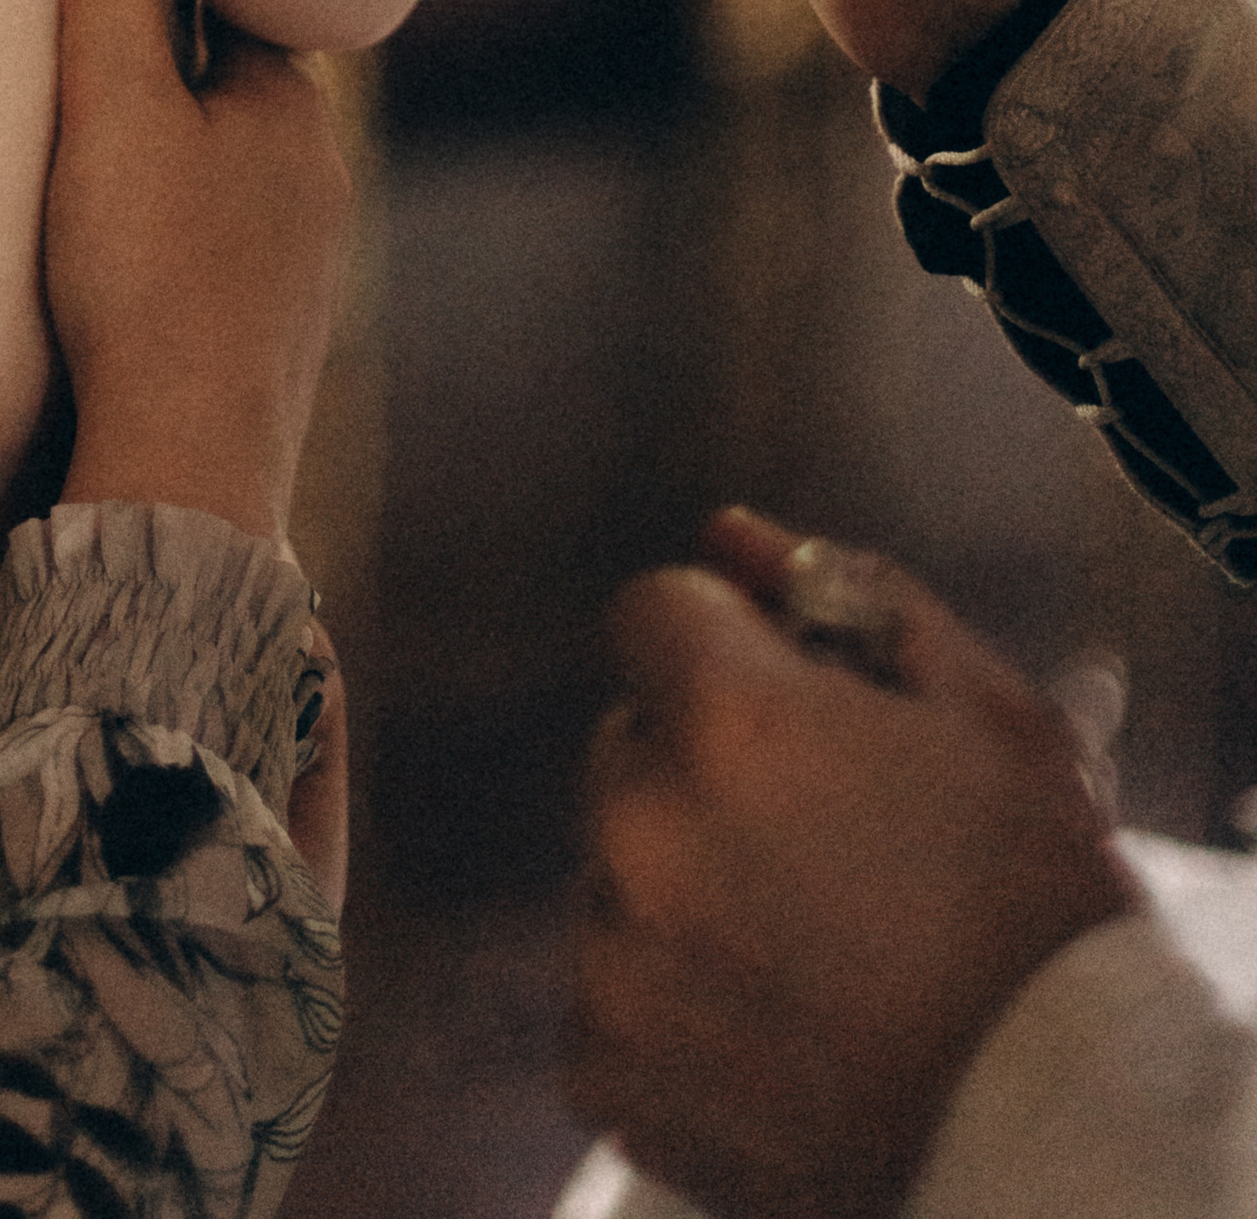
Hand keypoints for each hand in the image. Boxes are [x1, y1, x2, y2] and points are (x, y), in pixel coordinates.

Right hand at [46, 0, 349, 545]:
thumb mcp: (111, 110)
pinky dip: (191, 223)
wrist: (184, 461)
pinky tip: (143, 241)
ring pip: (240, 167)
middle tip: (101, 32)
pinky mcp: (279, 329)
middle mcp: (320, 174)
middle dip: (181, 56)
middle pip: (241, 80)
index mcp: (291, 105)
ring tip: (112, 137)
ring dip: (187, 145)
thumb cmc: (143, 275)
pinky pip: (233, 241)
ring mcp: (308, 259)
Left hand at [570, 509, 1138, 1218]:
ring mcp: (615, 957)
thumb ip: (849, 594)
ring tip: (808, 955)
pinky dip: (669, 1011)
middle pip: (630, 746)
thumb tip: (731, 534)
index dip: (723, 648)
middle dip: (701, 772)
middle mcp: (644, 826)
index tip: (788, 711)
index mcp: (728, 720)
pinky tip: (772, 1030)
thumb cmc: (1037, 914)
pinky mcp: (607, 1070)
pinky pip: (607, 1002)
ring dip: (681, 892)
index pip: (651, 612)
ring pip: (615, 875)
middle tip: (820, 850)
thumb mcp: (987, 716)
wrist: (1058, 1130)